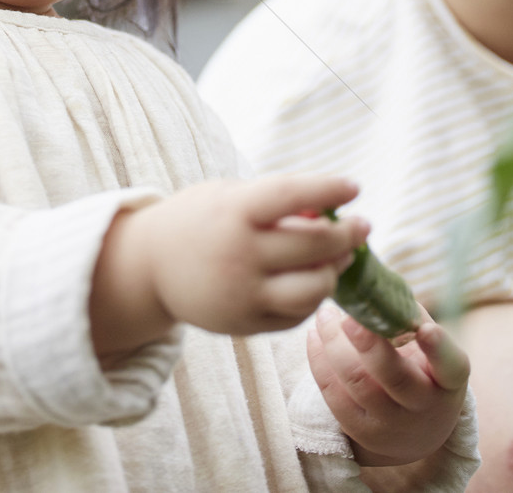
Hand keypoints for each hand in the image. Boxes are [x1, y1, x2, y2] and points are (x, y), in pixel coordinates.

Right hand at [90, 174, 369, 358]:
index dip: (327, 189)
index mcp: (233, 212)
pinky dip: (312, 296)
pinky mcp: (245, 325)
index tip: (354, 187)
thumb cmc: (198, 220)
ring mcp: (242, 294)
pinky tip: (315, 278)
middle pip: (313, 245)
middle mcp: (239, 254)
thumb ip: (272, 201)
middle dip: (347, 235)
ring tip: (342, 257)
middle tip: (362, 226)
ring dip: (335, 270)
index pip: (290, 195)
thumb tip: (329, 211)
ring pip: (313, 289)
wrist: (149, 267)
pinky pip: (296, 315)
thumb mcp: (227, 197)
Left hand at [307, 303, 469, 466]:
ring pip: (356, 381)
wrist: (413, 429)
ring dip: (333, 342)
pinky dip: (319, 360)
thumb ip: (409, 317)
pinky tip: (314, 335)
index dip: (438, 349)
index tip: (425, 329)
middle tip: (348, 315)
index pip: (450, 366)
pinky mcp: (360, 429)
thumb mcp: (429, 349)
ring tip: (324, 314)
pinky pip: (332, 393)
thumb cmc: (421, 370)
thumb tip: (375, 283)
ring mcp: (391, 423)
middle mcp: (423, 406)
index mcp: (448, 380)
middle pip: (393, 376)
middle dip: (368, 343)